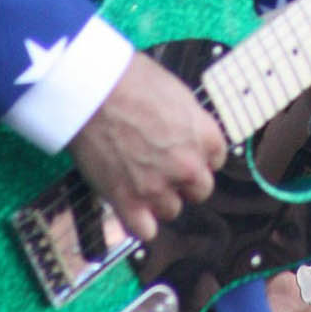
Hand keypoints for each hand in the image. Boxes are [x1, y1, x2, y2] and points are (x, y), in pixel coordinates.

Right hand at [68, 50, 226, 240]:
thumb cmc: (130, 79)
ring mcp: (158, 186)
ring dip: (158, 199)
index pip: (217, 159)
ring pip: (171, 210)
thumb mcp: (175, 90)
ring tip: (139, 180)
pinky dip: (138, 222)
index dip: (199, 155)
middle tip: (162, 167)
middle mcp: (187, 165)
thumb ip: (187, 119)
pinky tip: (130, 206)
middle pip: (200, 190)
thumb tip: (184, 129)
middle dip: (184, 181)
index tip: (186, 152)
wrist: (93, 90)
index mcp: (203, 135)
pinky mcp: (128, 202)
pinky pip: (145, 231)